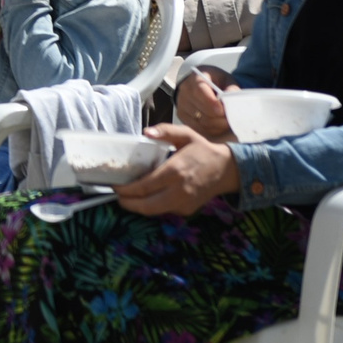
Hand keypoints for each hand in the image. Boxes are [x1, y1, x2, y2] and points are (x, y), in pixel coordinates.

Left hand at [115, 124, 239, 216]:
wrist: (226, 170)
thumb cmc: (202, 150)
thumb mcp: (186, 134)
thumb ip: (166, 130)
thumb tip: (146, 133)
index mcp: (175, 171)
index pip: (144, 186)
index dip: (126, 189)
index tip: (115, 185)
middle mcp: (179, 191)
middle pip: (146, 205)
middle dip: (127, 203)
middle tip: (118, 195)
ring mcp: (184, 203)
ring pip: (154, 211)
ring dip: (138, 207)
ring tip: (127, 197)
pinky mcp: (187, 210)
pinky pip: (164, 210)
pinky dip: (152, 206)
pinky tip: (146, 197)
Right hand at [175, 68, 235, 138]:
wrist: (199, 85)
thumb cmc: (216, 82)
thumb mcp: (226, 80)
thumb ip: (231, 89)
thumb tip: (232, 103)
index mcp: (195, 79)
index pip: (199, 91)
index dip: (211, 103)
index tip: (222, 111)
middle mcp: (185, 92)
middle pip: (201, 111)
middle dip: (219, 118)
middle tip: (231, 120)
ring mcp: (182, 105)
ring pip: (201, 122)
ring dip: (217, 126)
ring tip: (228, 124)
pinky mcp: (182, 116)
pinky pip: (198, 129)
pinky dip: (212, 131)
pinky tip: (220, 127)